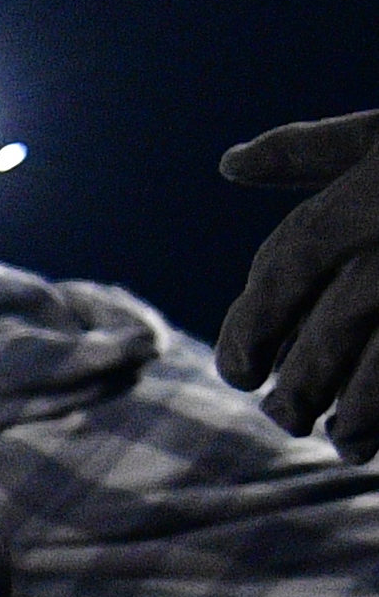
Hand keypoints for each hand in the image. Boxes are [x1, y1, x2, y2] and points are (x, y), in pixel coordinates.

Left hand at [220, 110, 378, 458]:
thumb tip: (232, 163)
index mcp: (362, 202)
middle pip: (321, 349)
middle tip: (287, 417)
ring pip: (378, 385)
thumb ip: (314, 152)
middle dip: (297, 395)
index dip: (245, 335)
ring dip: (354, 424)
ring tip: (344, 444)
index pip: (277, 279)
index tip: (241, 372)